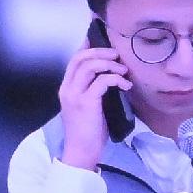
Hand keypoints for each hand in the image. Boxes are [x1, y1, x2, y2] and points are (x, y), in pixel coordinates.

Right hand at [54, 45, 132, 170]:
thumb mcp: (89, 105)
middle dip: (101, 51)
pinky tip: (125, 85)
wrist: (81, 151)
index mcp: (67, 87)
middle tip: (117, 55)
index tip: (103, 41)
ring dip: (109, 64)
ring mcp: (75, 95)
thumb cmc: (89, 130)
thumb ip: (94, 89)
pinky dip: (116, 79)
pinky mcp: (86, 102)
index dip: (88, 47)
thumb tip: (109, 75)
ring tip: (123, 71)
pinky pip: (102, 81)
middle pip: (80, 58)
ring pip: (90, 66)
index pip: (74, 59)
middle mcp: (67, 88)